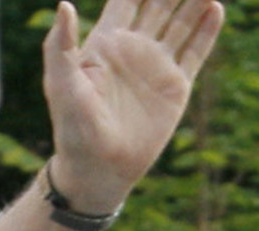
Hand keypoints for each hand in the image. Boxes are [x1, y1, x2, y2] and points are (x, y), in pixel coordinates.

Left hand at [43, 0, 223, 212]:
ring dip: (194, 1)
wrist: (97, 167)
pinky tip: (215, 8)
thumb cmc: (72, 128)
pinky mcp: (175, 86)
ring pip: (181, 22)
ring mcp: (155, 66)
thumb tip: (64, 4)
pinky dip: (207, 29)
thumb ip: (60, 46)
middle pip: (158, 4)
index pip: (126, 0)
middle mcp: (132, 50)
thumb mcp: (60, 85)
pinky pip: (195, 51)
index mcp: (105, 44)